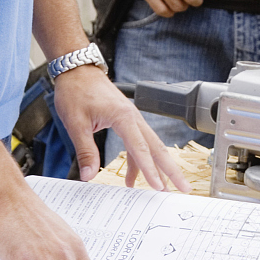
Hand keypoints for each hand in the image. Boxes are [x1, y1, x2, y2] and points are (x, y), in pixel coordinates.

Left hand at [52, 67, 192, 193]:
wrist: (77, 70)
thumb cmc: (76, 91)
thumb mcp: (76, 123)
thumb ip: (85, 151)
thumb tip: (88, 176)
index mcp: (124, 117)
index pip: (141, 149)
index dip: (150, 170)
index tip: (158, 187)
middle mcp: (134, 118)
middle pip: (157, 148)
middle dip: (171, 170)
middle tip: (183, 188)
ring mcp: (132, 119)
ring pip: (151, 147)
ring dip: (159, 167)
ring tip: (165, 188)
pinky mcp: (127, 121)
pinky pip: (139, 144)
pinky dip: (139, 161)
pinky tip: (133, 178)